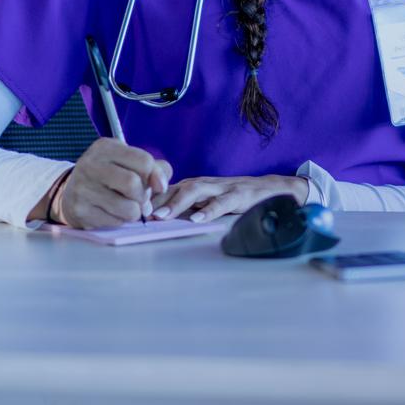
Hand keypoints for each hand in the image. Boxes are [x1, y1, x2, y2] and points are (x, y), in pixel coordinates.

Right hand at [50, 139, 172, 227]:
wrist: (70, 192)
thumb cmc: (108, 175)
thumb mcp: (127, 162)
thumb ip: (153, 168)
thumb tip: (162, 186)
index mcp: (105, 148)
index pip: (143, 161)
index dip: (156, 176)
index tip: (156, 185)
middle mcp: (91, 165)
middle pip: (133, 183)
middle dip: (143, 196)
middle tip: (140, 198)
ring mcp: (83, 188)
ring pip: (128, 208)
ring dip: (134, 212)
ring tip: (127, 206)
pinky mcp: (81, 211)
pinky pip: (116, 222)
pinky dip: (120, 220)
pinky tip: (112, 212)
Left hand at [154, 173, 307, 222]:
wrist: (274, 190)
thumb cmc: (237, 197)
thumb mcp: (208, 202)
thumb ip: (187, 208)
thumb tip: (158, 220)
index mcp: (197, 186)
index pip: (167, 188)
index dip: (149, 197)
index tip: (130, 208)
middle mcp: (206, 183)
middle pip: (176, 186)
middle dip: (156, 199)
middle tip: (139, 212)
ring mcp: (223, 187)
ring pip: (196, 190)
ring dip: (176, 203)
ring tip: (161, 216)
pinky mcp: (241, 195)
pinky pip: (223, 202)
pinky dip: (209, 210)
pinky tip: (197, 219)